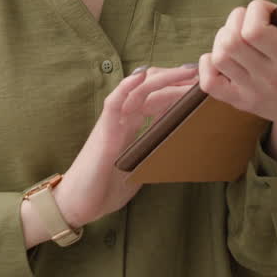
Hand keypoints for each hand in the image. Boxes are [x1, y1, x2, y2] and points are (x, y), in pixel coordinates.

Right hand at [22, 63, 198, 245]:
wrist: (76, 203)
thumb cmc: (104, 188)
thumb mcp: (137, 168)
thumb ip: (152, 153)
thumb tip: (180, 148)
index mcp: (130, 127)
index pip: (155, 99)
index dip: (175, 89)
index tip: (198, 84)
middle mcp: (121, 119)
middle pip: (149, 89)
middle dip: (174, 79)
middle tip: (200, 73)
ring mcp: (112, 123)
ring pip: (137, 91)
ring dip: (161, 79)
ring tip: (184, 72)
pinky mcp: (103, 132)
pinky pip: (114, 104)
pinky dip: (126, 88)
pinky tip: (140, 76)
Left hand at [198, 0, 276, 168]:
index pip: (255, 32)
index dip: (255, 11)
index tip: (271, 10)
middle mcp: (271, 78)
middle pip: (232, 40)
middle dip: (237, 19)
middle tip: (253, 18)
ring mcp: (252, 92)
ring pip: (220, 55)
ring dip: (224, 37)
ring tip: (242, 33)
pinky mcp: (239, 102)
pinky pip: (209, 82)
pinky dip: (208, 63)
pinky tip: (224, 54)